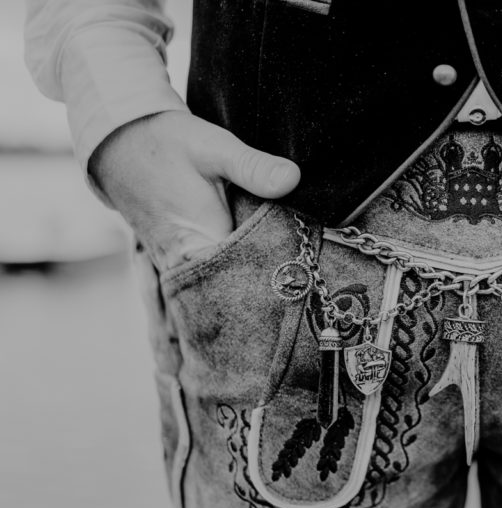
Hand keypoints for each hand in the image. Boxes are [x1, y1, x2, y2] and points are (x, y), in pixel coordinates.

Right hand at [90, 110, 300, 271]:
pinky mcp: (179, 258)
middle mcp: (184, 265)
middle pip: (231, 295)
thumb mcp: (213, 147)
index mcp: (195, 246)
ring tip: (286, 285)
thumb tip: (292, 179)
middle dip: (265, 292)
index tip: (303, 282)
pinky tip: (259, 269)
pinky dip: (231, 275)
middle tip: (304, 286)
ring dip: (248, 284)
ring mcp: (178, 266)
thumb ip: (252, 166)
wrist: (120, 141)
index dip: (272, 286)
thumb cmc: (166, 144)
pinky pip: (209, 277)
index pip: (239, 286)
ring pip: (219, 288)